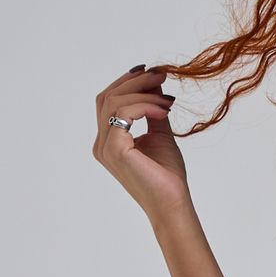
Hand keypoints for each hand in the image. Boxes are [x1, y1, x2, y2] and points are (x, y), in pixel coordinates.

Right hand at [93, 63, 190, 223]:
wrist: (173, 203)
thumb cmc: (167, 176)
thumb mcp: (160, 134)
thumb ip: (153, 109)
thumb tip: (155, 82)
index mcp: (109, 140)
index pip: (109, 101)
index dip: (127, 82)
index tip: (152, 73)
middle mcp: (102, 143)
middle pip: (108, 97)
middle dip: (135, 82)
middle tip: (162, 75)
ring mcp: (105, 147)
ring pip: (115, 102)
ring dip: (143, 93)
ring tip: (168, 100)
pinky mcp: (114, 150)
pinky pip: (124, 113)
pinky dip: (145, 106)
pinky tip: (164, 111)